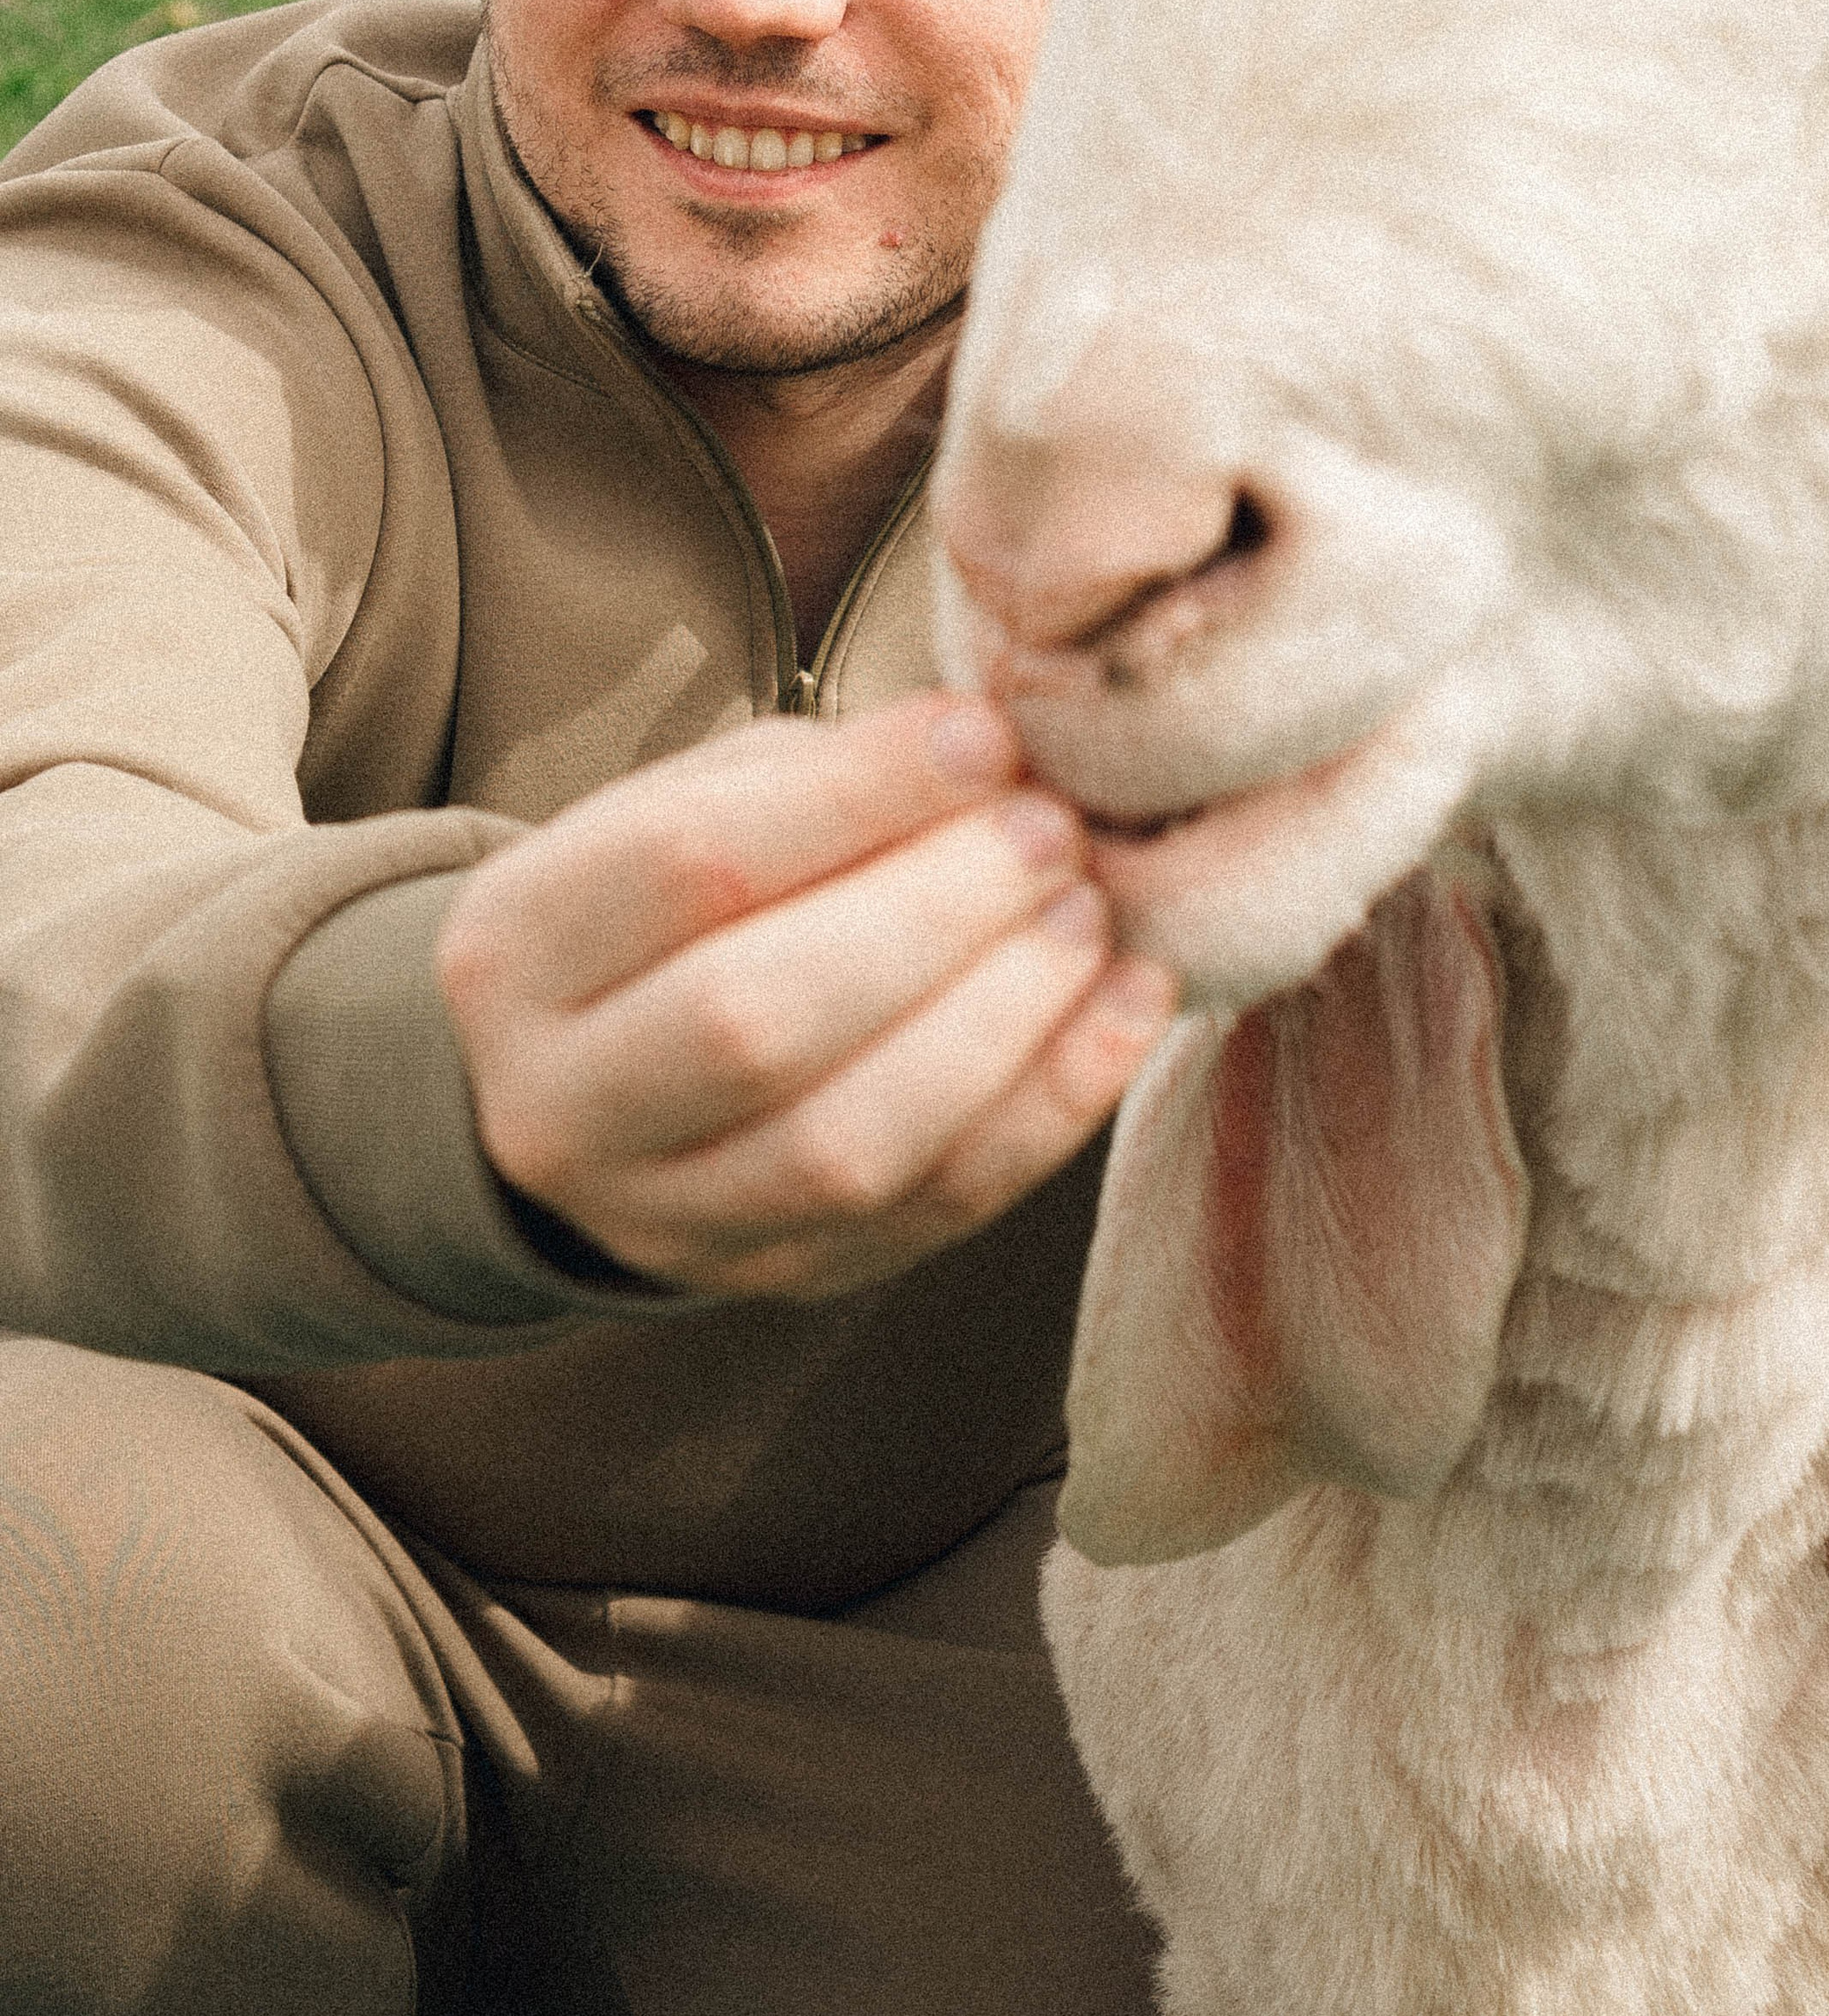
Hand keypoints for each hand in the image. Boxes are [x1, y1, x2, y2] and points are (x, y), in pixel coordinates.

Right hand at [436, 689, 1176, 1299]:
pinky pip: (933, 1213)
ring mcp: (667, 1218)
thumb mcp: (701, 804)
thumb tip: (995, 750)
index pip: (685, 867)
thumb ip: (826, 776)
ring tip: (1089, 916)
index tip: (986, 737)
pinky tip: (1125, 1006)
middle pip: (754, 1019)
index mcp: (517, 947)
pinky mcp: (783, 1278)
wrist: (602, 1081)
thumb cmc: (677, 905)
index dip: (854, 798)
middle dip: (935, 914)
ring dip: (1001, 1020)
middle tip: (1052, 832)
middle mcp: (562, 1105)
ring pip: (844, 1147)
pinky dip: (1052, 1106)